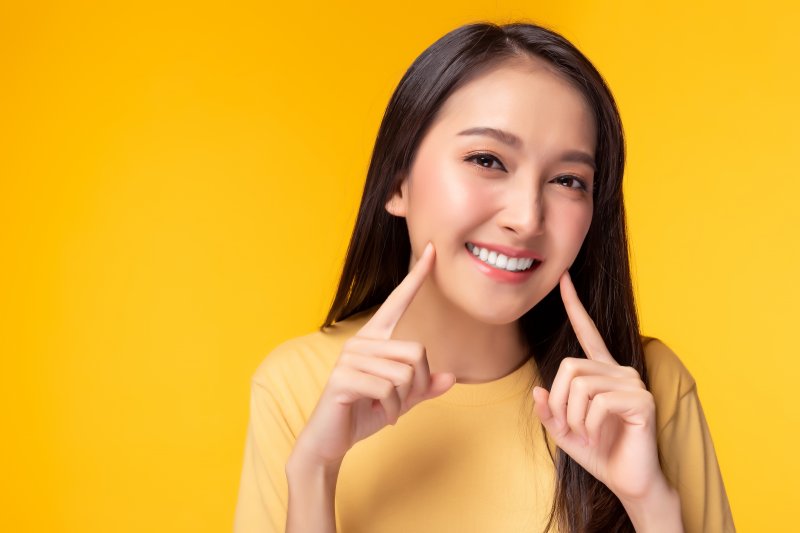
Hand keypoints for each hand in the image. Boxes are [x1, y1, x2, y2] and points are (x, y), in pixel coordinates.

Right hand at [291, 242, 455, 469]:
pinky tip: (379, 414)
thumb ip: (424, 388)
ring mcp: (349, 357)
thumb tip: (450, 378)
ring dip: (402, 402)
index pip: (399, 301)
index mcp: (375, 338)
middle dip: (417, 385)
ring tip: (385, 409)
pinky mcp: (342, 377)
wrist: (332, 440)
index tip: (432, 249)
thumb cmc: (365, 413)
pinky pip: (387, 389)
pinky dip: (392, 409)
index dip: (417, 277)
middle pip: (417, 352)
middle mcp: (361, 341)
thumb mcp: (401, 400)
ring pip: (404, 374)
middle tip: (400, 402)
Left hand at [532, 270, 664, 502]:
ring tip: (584, 433)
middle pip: (569, 366)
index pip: (588, 332)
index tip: (564, 277)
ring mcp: (633, 383)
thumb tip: (539, 390)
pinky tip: (596, 435)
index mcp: (602, 373)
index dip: (575, 305)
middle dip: (559, 400)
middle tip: (567, 426)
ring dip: (572, 416)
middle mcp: (619, 371)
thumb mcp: (563, 431)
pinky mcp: (642, 400)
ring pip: (580, 384)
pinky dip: (587, 423)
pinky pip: (598, 401)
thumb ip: (549, 410)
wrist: (629, 481)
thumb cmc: (600, 453)